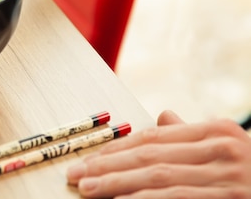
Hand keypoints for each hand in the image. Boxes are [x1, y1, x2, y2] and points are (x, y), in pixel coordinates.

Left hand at [66, 110, 250, 197]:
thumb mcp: (229, 146)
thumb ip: (192, 135)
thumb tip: (162, 116)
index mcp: (216, 130)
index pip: (154, 136)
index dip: (117, 148)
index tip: (88, 157)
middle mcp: (222, 149)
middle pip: (150, 154)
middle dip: (107, 165)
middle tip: (75, 174)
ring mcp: (229, 178)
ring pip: (159, 179)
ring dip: (118, 185)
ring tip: (88, 189)